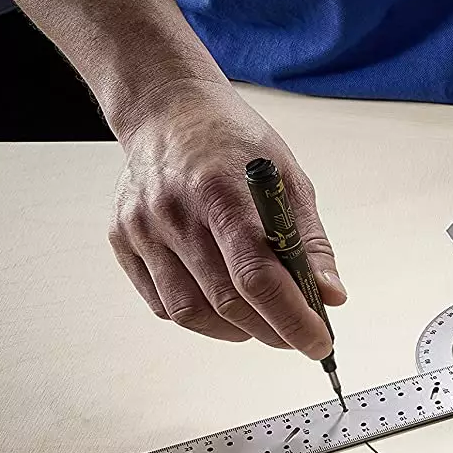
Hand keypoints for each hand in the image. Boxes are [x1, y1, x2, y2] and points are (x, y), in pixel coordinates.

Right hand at [107, 81, 344, 356]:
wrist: (167, 108)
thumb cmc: (233, 142)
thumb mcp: (287, 178)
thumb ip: (309, 241)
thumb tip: (331, 296)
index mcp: (222, 192)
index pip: (258, 276)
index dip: (291, 319)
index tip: (319, 344)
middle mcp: (175, 212)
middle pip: (226, 301)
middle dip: (272, 331)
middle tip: (298, 336)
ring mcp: (142, 228)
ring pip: (191, 313)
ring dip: (237, 331)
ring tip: (262, 322)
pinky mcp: (122, 240)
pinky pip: (163, 304)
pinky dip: (200, 318)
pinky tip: (224, 306)